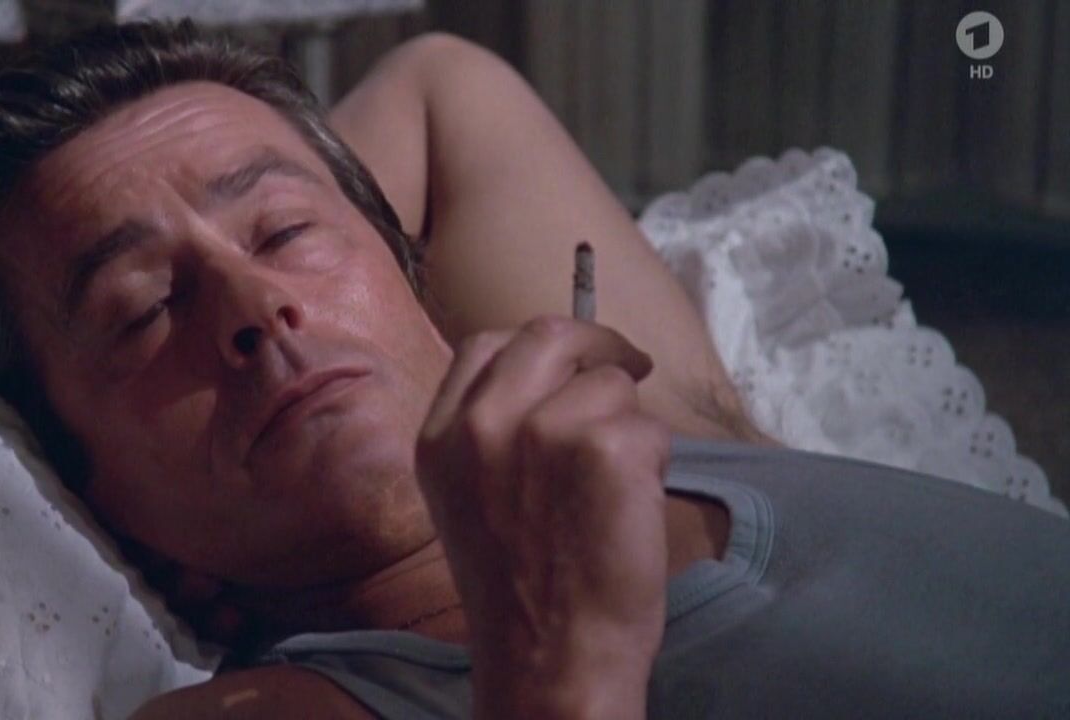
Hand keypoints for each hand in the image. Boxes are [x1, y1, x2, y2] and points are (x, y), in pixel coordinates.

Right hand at [416, 316, 670, 719]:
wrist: (549, 657)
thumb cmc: (517, 589)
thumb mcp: (465, 498)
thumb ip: (488, 433)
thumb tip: (546, 381)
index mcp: (441, 436)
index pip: (485, 345)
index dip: (536, 346)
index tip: (570, 359)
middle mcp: (483, 422)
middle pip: (549, 335)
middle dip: (598, 343)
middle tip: (630, 364)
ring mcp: (544, 428)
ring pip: (610, 385)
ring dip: (627, 424)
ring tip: (615, 486)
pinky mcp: (605, 445)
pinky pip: (649, 425)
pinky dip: (654, 459)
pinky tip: (631, 506)